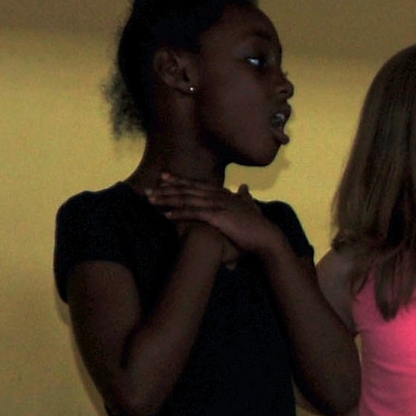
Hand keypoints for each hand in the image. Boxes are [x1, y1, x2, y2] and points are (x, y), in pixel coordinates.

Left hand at [147, 175, 285, 257]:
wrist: (267, 237)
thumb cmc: (259, 226)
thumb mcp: (251, 207)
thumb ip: (245, 196)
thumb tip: (244, 186)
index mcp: (224, 193)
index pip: (197, 185)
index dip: (179, 181)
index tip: (164, 178)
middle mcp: (219, 196)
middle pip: (188, 189)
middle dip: (166, 189)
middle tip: (149, 189)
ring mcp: (218, 205)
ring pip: (187, 199)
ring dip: (167, 200)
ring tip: (151, 201)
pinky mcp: (218, 216)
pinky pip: (194, 213)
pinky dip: (180, 213)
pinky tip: (167, 215)